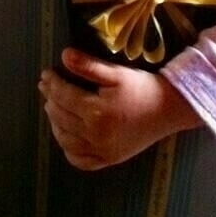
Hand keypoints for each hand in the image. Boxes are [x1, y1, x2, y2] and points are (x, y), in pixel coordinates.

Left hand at [38, 47, 201, 170]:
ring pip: (66, 140)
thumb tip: (64, 55)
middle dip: (50, 100)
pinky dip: (69, 150)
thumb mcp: (117, 73)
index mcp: (97, 111)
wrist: (169, 109)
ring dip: (55, 123)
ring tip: (52, 109)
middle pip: (61, 117)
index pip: (63, 96)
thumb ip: (89, 65)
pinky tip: (66, 137)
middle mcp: (96, 134)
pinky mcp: (109, 159)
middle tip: (46, 88)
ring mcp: (102, 150)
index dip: (52, 83)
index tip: (46, 74)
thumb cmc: (143, 88)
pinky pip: (81, 161)